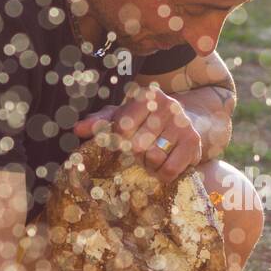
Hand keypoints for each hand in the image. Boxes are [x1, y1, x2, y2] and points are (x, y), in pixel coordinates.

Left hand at [74, 82, 202, 182]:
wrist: (185, 123)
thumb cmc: (146, 121)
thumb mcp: (122, 117)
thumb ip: (100, 123)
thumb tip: (77, 129)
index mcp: (146, 96)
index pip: (122, 127)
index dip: (118, 142)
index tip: (122, 143)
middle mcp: (167, 105)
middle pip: (137, 145)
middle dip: (135, 155)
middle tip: (139, 153)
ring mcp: (182, 123)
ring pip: (153, 158)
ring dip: (149, 165)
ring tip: (151, 158)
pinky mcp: (193, 142)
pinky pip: (169, 169)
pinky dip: (162, 174)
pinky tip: (162, 167)